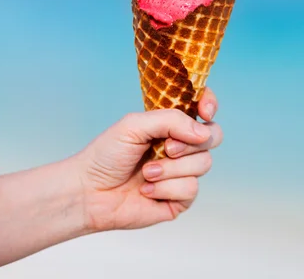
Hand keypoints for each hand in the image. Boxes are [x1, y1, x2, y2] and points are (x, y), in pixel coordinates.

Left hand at [75, 88, 222, 231]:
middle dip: (190, 143)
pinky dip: (165, 189)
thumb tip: (203, 132)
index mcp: (171, 125)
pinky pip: (191, 189)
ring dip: (171, 169)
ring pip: (203, 164)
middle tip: (166, 148)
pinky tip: (146, 191)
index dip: (210, 105)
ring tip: (146, 173)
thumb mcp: (135, 125)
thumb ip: (171, 121)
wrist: (89, 192)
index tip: (205, 112)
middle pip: (213, 136)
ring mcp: (183, 173)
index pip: (203, 108)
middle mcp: (182, 147)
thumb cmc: (106, 155)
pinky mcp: (181, 198)